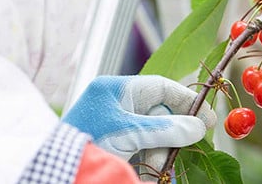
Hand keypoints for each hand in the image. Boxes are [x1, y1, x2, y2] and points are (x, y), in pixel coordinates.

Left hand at [63, 75, 215, 160]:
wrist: (54, 171)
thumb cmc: (86, 144)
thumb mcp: (129, 134)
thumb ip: (166, 129)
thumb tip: (198, 127)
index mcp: (116, 89)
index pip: (162, 87)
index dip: (187, 101)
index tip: (207, 117)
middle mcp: (117, 104)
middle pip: (161, 113)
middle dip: (173, 134)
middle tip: (189, 146)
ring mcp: (116, 125)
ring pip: (154, 135)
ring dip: (161, 153)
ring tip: (160, 170)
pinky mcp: (115, 144)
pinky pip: (143, 149)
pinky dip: (150, 162)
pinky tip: (151, 174)